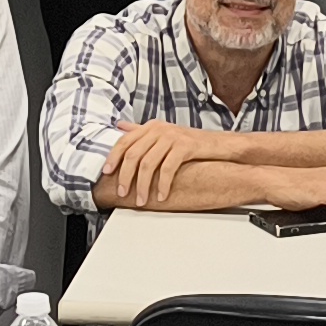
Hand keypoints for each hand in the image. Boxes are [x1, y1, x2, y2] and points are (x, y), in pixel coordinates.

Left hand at [107, 119, 232, 205]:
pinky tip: (161, 195)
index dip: (113, 158)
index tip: (107, 174)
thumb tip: (119, 126)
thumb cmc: (190, 142)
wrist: (219, 144)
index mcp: (151, 127)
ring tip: (142, 200)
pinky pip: (168, 168)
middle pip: (133, 154)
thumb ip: (140, 130)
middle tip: (123, 193)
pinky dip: (162, 184)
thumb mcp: (163, 133)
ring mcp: (172, 137)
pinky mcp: (185, 146)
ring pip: (148, 163)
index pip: (124, 141)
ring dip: (143, 185)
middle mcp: (159, 129)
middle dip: (125, 176)